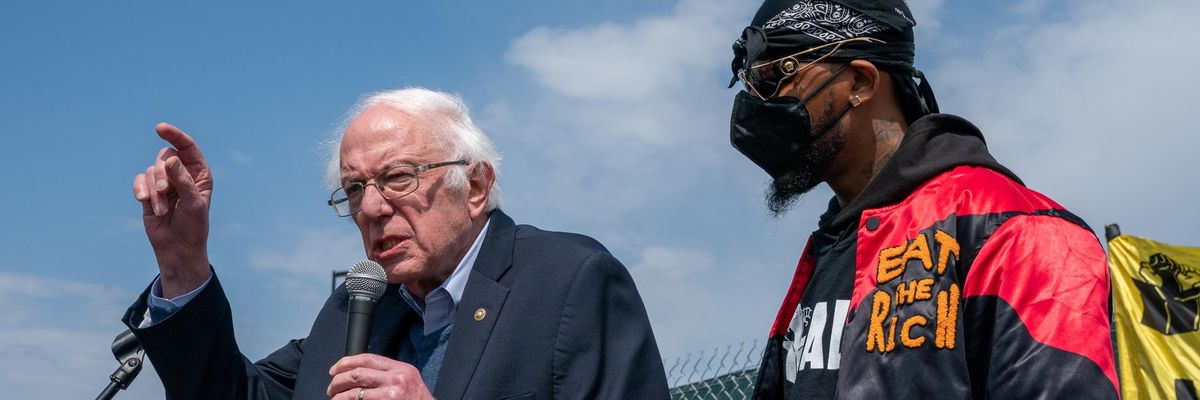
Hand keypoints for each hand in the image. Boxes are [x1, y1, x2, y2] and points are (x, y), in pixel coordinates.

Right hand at [132, 123, 213, 297]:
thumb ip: (183, 180)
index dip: (174, 135)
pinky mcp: (149, 192)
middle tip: (165, 192)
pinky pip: (139, 180)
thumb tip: (171, 159)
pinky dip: (140, 190)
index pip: (187, 147)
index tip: (160, 128)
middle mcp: (182, 174)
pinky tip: (142, 201)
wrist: (177, 247)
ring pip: (151, 170)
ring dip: (154, 191)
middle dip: (162, 174)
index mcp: (199, 173)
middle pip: (165, 157)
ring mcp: (164, 182)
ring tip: (161, 209)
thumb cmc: (193, 226)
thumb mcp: (193, 203)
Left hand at [328, 354, 433, 399]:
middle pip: (357, 374)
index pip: (368, 359)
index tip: (335, 369)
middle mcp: (396, 379)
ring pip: (354, 392)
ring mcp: (390, 394)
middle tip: (331, 388)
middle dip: (338, 381)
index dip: (347, 362)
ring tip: (335, 399)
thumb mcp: (407, 380)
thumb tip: (360, 374)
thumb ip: (388, 374)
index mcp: (401, 369)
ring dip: (339, 397)